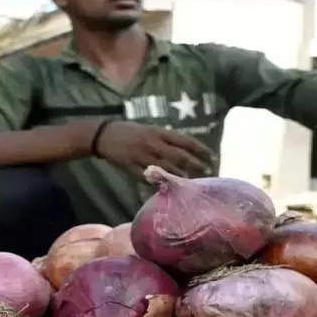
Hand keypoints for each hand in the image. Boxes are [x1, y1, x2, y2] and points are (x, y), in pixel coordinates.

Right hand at [94, 121, 215, 177]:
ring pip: (167, 169)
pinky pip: (149, 178)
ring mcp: (143, 157)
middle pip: (179, 156)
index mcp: (158, 132)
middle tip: (207, 171)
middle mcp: (153, 144)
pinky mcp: (132, 168)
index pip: (185, 141)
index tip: (212, 156)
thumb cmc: (130, 131)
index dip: (200, 149)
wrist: (104, 136)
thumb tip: (185, 149)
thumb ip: (166, 139)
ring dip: (181, 176)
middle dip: (196, 164)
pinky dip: (159, 183)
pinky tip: (168, 187)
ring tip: (191, 181)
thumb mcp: (150, 129)